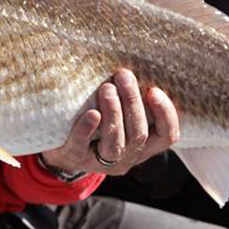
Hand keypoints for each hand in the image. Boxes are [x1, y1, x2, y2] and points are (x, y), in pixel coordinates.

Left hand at [39, 69, 180, 175]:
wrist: (62, 150)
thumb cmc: (98, 124)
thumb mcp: (121, 114)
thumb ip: (131, 99)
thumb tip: (135, 67)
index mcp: (143, 146)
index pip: (166, 136)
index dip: (165, 115)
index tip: (154, 90)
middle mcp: (127, 157)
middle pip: (138, 135)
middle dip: (133, 102)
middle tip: (124, 76)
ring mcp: (102, 161)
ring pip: (115, 143)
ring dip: (114, 113)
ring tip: (107, 88)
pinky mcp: (76, 158)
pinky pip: (82, 146)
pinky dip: (87, 129)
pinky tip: (91, 113)